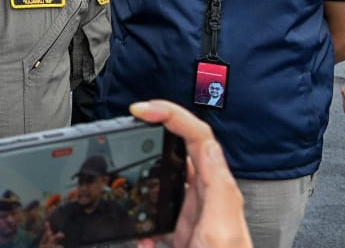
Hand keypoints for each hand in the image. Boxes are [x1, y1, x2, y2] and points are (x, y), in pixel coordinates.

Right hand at [130, 100, 251, 247]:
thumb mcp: (219, 231)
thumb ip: (216, 189)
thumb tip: (207, 144)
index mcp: (216, 191)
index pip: (197, 137)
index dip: (171, 115)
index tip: (142, 109)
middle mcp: (205, 199)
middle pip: (182, 149)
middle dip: (156, 129)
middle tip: (131, 119)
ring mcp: (191, 218)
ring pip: (166, 179)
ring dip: (146, 166)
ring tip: (124, 155)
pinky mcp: (179, 238)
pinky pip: (156, 216)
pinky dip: (141, 213)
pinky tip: (134, 223)